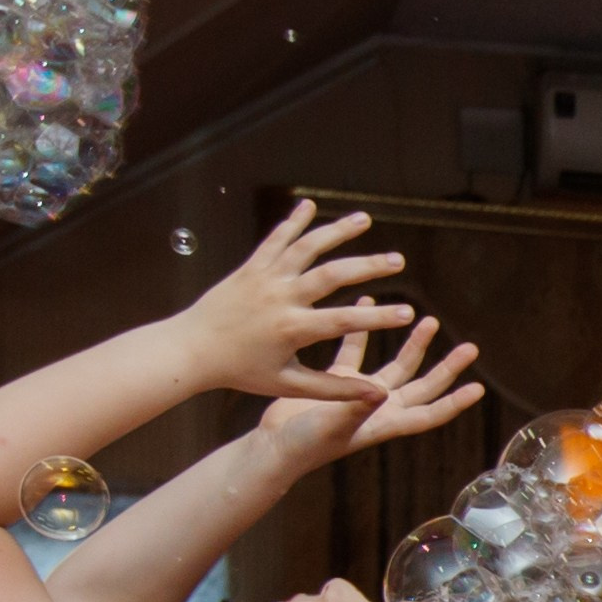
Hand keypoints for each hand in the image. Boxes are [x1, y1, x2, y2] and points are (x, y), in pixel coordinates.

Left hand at [178, 202, 416, 400]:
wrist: (193, 350)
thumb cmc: (240, 372)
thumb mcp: (289, 385)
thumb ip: (334, 389)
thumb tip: (376, 395)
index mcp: (293, 329)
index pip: (345, 320)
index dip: (379, 318)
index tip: (408, 312)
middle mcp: (281, 297)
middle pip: (332, 274)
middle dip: (368, 266)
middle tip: (398, 260)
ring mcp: (266, 277)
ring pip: (306, 247)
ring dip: (337, 231)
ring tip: (365, 220)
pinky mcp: (251, 266)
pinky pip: (276, 239)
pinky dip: (293, 221)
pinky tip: (310, 205)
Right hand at [259, 316, 485, 467]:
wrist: (273, 446)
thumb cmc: (305, 445)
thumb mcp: (333, 424)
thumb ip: (357, 406)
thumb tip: (382, 392)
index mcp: (384, 422)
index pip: (428, 413)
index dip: (454, 403)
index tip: (477, 388)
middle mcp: (379, 407)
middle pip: (423, 386)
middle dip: (447, 368)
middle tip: (469, 348)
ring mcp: (360, 392)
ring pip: (397, 366)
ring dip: (414, 345)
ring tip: (429, 320)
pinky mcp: (338, 379)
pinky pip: (357, 349)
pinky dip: (364, 328)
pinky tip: (370, 301)